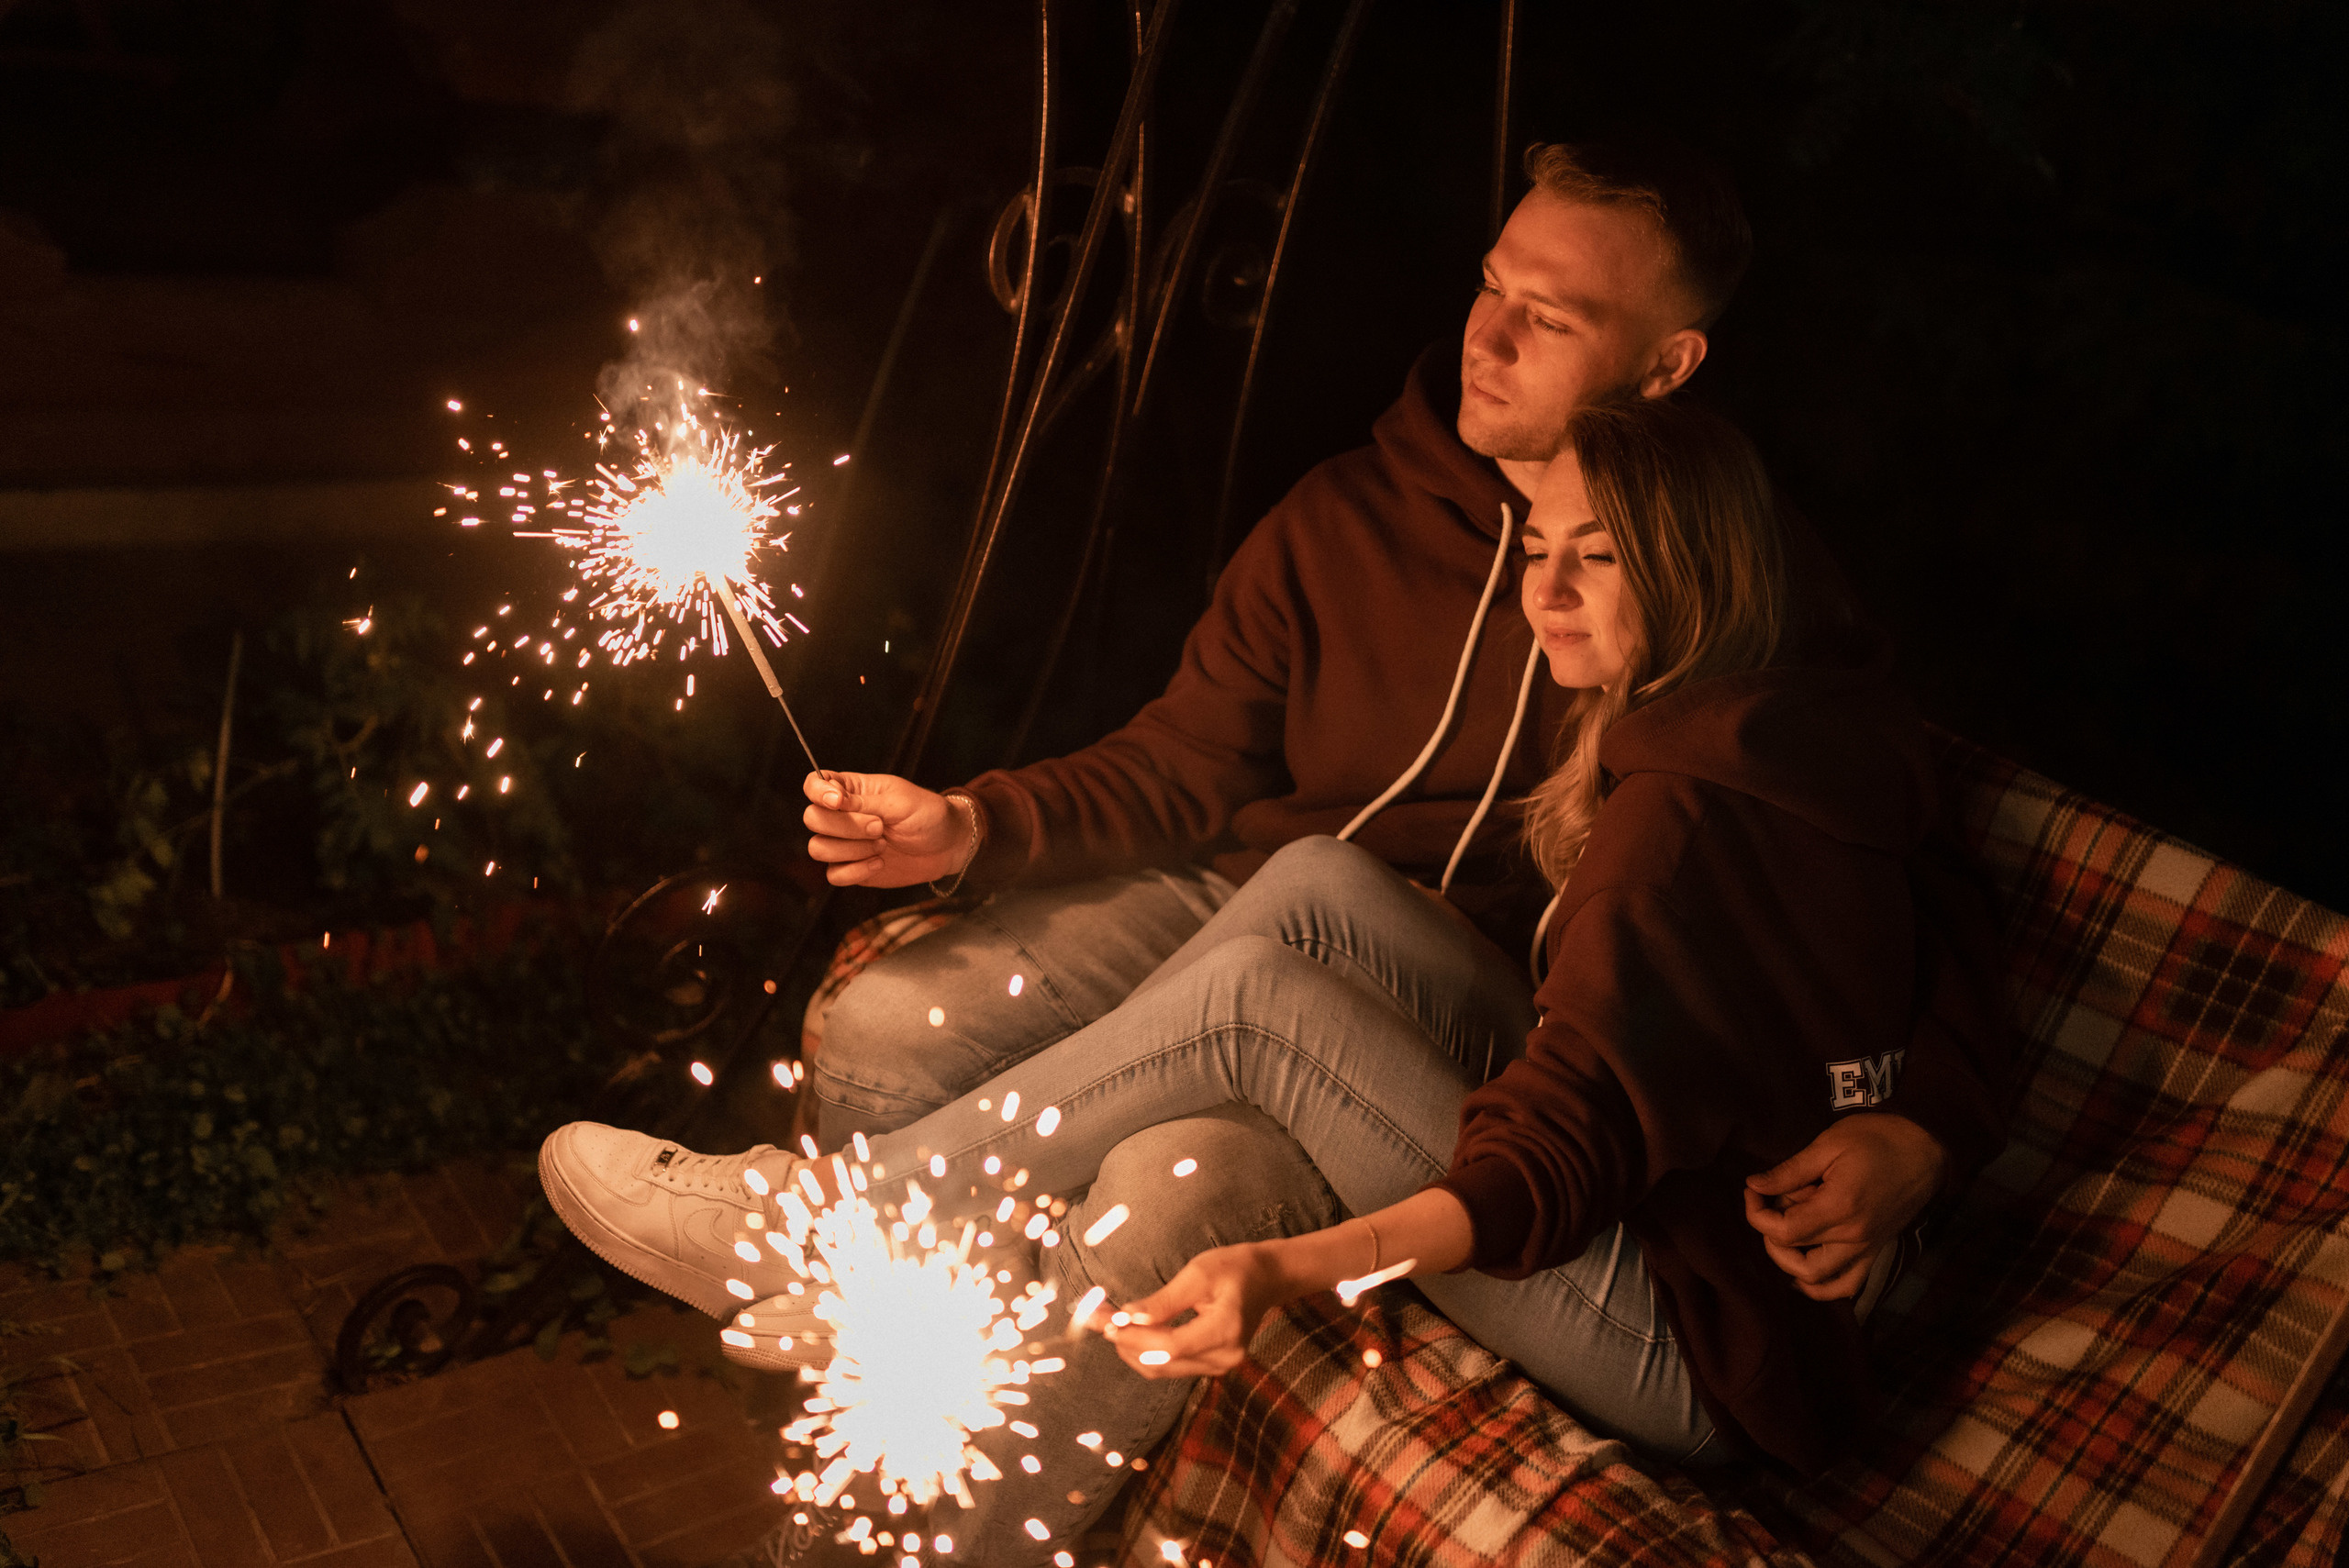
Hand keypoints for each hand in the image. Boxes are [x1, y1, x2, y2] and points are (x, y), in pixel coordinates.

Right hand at [801, 771, 974, 887]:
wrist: (947, 846)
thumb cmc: (928, 815)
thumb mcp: (901, 802)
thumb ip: (864, 801)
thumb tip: (832, 798)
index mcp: (851, 789)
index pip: (814, 784)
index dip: (818, 793)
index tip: (839, 802)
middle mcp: (842, 815)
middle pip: (812, 819)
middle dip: (846, 826)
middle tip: (880, 827)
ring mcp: (845, 843)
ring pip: (818, 848)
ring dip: (852, 849)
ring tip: (883, 845)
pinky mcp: (852, 868)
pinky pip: (833, 875)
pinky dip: (855, 871)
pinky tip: (880, 863)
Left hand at [1103, 1242, 1301, 1378]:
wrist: (1267, 1279)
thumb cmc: (1234, 1268)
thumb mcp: (1199, 1273)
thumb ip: (1164, 1300)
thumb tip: (1128, 1318)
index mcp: (1225, 1331)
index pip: (1170, 1345)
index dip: (1134, 1337)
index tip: (1106, 1320)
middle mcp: (1223, 1357)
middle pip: (1161, 1361)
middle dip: (1123, 1342)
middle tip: (1094, 1319)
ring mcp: (1218, 1366)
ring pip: (1161, 1368)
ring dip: (1129, 1348)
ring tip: (1104, 1323)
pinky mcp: (1209, 1365)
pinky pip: (1169, 1365)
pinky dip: (1144, 1350)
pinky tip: (1125, 1332)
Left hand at [1744, 1113, 1944, 1300]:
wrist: (1926, 1148)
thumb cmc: (1877, 1138)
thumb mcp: (1828, 1144)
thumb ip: (1789, 1171)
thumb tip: (1754, 1185)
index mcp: (1839, 1208)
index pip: (1782, 1232)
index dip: (1756, 1214)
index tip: (1753, 1190)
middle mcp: (1854, 1237)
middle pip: (1794, 1259)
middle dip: (1770, 1235)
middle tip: (1772, 1205)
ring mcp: (1868, 1249)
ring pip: (1819, 1282)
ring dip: (1791, 1265)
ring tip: (1786, 1234)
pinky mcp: (1877, 1252)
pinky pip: (1847, 1286)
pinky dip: (1822, 1287)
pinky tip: (1805, 1269)